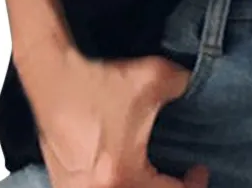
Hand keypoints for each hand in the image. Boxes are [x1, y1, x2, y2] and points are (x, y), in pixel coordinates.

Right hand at [16, 39, 210, 187]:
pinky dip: (113, 185)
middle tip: (176, 176)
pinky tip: (120, 170)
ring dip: (138, 187)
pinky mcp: (62, 183)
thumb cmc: (96, 82)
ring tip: (149, 174)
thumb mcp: (154, 77)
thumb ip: (184, 86)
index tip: (198, 168)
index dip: (194, 184)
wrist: (52, 75)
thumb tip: (197, 88)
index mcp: (123, 177)